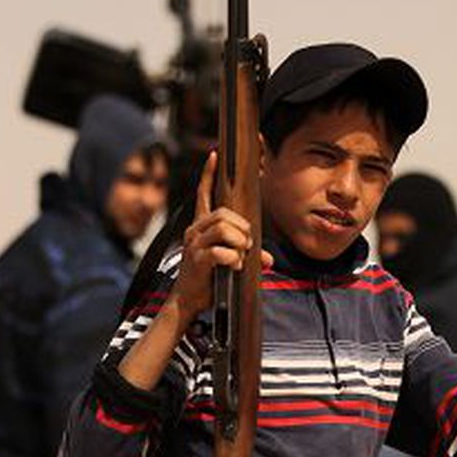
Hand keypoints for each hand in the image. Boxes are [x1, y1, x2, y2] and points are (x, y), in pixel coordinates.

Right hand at [171, 151, 272, 320]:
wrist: (188, 301)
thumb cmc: (209, 279)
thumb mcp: (229, 263)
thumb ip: (247, 256)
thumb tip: (268, 260)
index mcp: (200, 226)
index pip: (203, 194)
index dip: (208, 175)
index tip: (214, 155)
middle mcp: (195, 231)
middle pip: (223, 213)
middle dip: (241, 227)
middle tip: (246, 244)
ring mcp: (194, 244)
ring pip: (223, 229)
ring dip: (239, 241)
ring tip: (241, 254)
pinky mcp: (197, 260)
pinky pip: (222, 252)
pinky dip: (234, 260)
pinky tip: (234, 267)